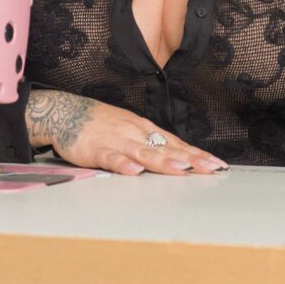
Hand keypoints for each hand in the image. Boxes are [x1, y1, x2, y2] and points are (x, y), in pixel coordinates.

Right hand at [25, 88, 228, 175]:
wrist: (67, 112)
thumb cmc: (101, 125)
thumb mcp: (130, 131)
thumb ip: (150, 146)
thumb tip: (176, 158)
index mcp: (145, 130)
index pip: (177, 144)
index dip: (197, 155)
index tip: (217, 165)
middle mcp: (135, 133)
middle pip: (167, 148)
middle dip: (191, 160)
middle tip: (212, 169)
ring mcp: (117, 141)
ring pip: (144, 153)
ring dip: (163, 162)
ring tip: (182, 170)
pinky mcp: (96, 150)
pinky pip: (111, 158)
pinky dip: (123, 165)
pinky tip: (134, 172)